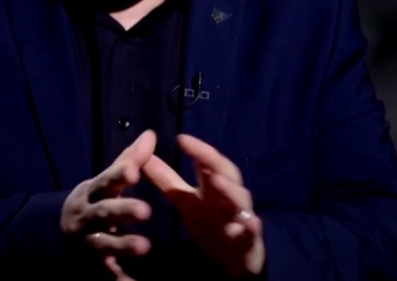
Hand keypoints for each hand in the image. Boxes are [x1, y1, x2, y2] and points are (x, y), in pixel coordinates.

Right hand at [61, 129, 156, 278]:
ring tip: (145, 246)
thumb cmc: (93, 201)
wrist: (59, 234)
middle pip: (104, 213)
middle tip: (146, 211)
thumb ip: (129, 160)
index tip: (135, 171)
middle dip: (123, 211)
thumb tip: (151, 134)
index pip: (106, 181)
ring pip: (104, 244)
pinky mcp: (92, 265)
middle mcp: (86, 216)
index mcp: (92, 192)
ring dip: (123, 245)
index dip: (119, 176)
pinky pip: (106, 274)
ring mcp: (87, 242)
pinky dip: (119, 279)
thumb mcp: (106, 181)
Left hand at [143, 134, 264, 278]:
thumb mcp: (185, 202)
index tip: (180, 139)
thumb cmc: (210, 222)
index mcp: (214, 184)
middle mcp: (230, 195)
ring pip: (240, 199)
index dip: (197, 149)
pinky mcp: (249, 239)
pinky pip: (252, 232)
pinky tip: (249, 223)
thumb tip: (144, 156)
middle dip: (213, 162)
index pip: (208, 161)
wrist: (235, 257)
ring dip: (229, 189)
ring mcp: (241, 216)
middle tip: (199, 155)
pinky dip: (251, 226)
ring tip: (216, 180)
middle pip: (227, 173)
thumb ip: (166, 180)